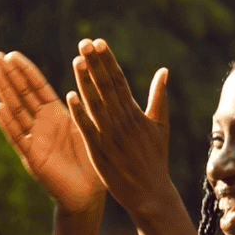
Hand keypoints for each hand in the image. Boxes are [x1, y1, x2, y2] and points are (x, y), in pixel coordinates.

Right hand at [0, 50, 104, 210]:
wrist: (89, 193)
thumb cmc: (92, 161)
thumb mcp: (89, 126)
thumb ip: (83, 105)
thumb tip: (86, 76)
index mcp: (56, 115)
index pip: (37, 87)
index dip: (24, 71)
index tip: (11, 54)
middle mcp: (41, 125)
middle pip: (21, 95)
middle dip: (8, 75)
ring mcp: (34, 140)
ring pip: (16, 111)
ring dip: (4, 92)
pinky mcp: (33, 158)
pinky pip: (18, 138)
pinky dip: (7, 122)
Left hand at [63, 38, 183, 225]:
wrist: (150, 192)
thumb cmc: (155, 158)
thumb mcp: (160, 126)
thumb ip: (159, 97)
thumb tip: (163, 70)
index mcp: (136, 113)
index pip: (119, 80)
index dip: (107, 61)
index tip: (98, 42)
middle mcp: (123, 122)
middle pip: (106, 87)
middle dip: (95, 64)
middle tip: (83, 42)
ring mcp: (110, 136)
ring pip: (95, 104)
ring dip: (85, 82)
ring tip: (76, 60)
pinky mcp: (99, 152)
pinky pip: (87, 129)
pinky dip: (79, 112)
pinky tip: (70, 95)